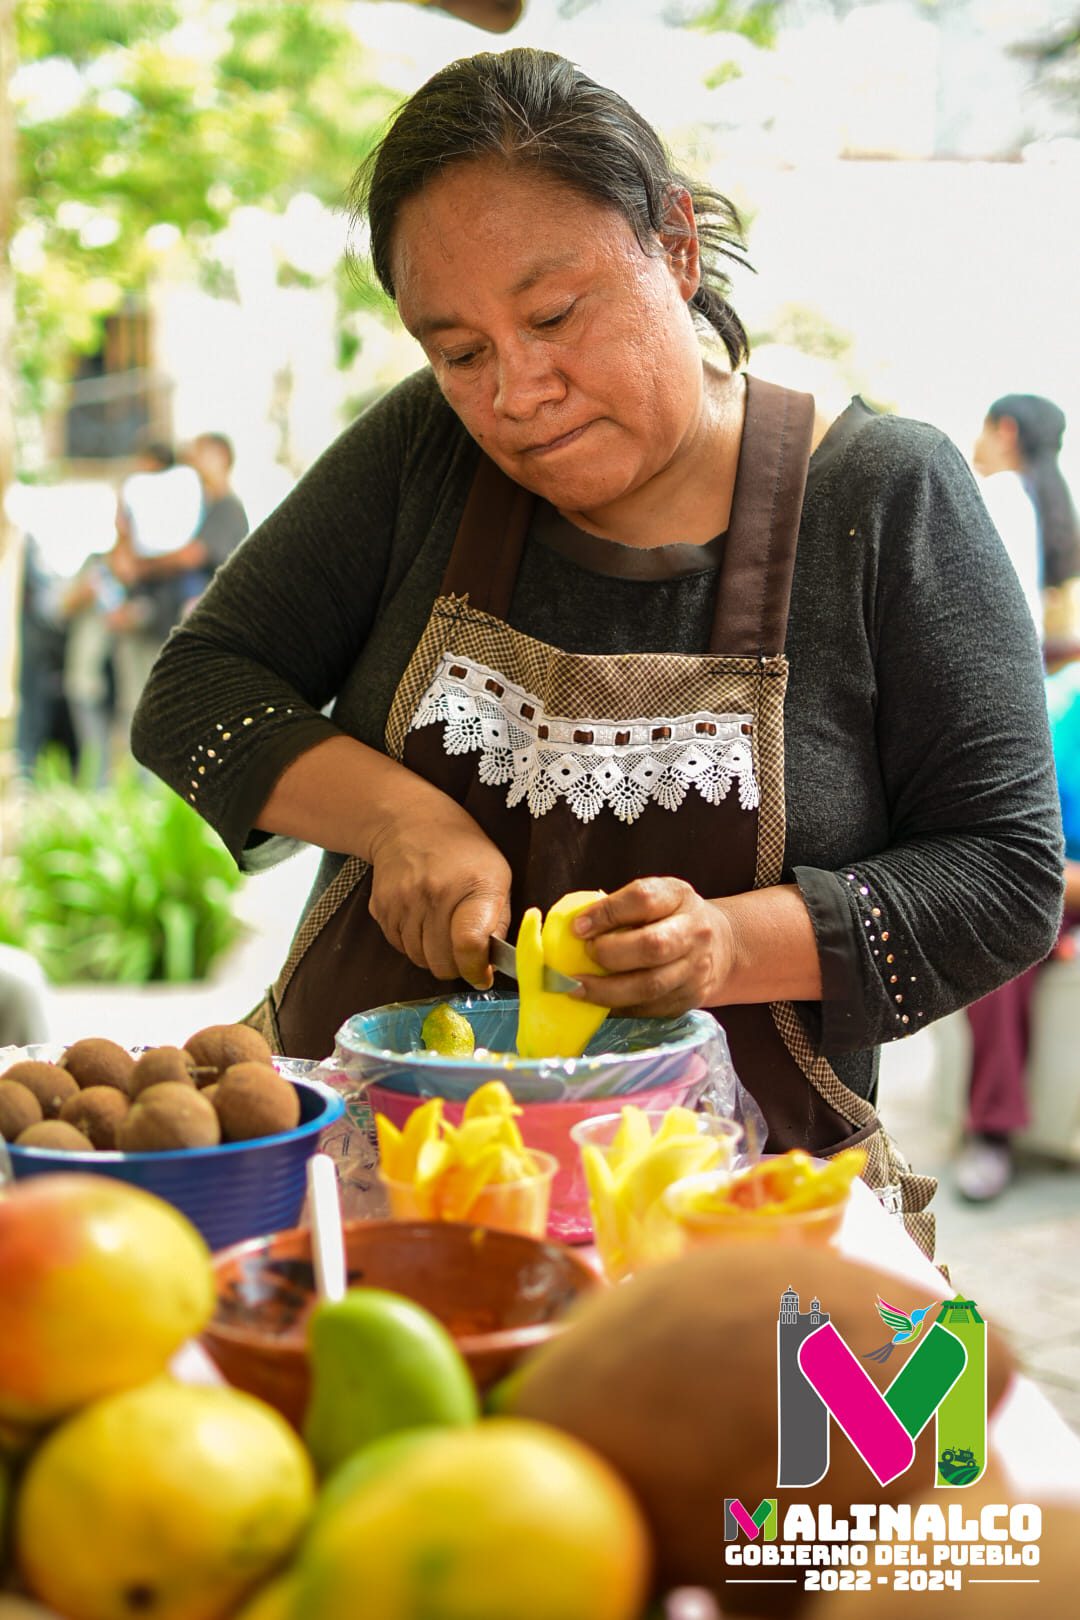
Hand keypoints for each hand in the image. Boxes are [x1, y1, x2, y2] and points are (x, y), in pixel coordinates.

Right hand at [367, 794, 511, 987]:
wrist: (409, 822)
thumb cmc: (464, 853)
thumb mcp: (497, 878)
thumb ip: (498, 924)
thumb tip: (488, 968)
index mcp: (472, 886)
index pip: (469, 945)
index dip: (476, 969)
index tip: (482, 974)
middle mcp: (434, 894)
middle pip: (441, 962)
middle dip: (456, 967)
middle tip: (463, 953)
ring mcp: (402, 901)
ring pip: (419, 959)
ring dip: (433, 955)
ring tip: (442, 930)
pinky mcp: (380, 907)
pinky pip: (399, 946)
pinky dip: (413, 944)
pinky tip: (422, 921)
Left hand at [570, 877, 733, 1016]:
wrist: (717, 945)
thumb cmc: (668, 917)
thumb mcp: (653, 898)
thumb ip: (619, 909)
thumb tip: (574, 929)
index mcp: (678, 897)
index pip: (643, 899)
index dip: (607, 913)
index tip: (577, 927)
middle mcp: (694, 932)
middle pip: (652, 946)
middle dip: (610, 954)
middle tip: (585, 955)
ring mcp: (695, 969)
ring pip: (650, 986)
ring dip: (606, 990)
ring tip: (577, 987)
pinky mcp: (689, 999)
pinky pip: (649, 1008)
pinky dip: (618, 1007)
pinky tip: (599, 1001)